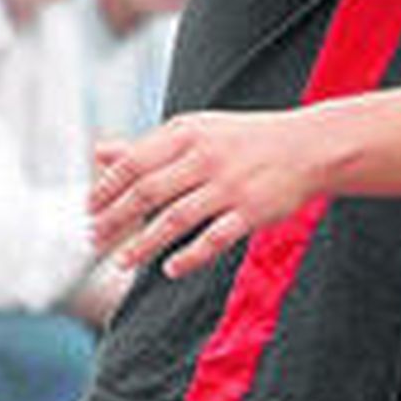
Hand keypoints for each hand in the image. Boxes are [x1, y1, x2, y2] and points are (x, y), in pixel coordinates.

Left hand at [90, 110, 321, 279]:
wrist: (311, 147)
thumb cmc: (248, 141)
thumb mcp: (197, 132)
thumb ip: (149, 145)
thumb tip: (100, 152)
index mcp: (188, 133)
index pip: (133, 163)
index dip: (105, 189)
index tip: (89, 209)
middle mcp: (206, 157)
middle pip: (146, 192)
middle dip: (115, 219)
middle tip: (94, 239)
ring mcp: (230, 186)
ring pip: (174, 219)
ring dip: (143, 244)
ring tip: (121, 262)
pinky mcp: (252, 211)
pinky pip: (214, 238)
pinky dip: (190, 256)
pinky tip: (170, 269)